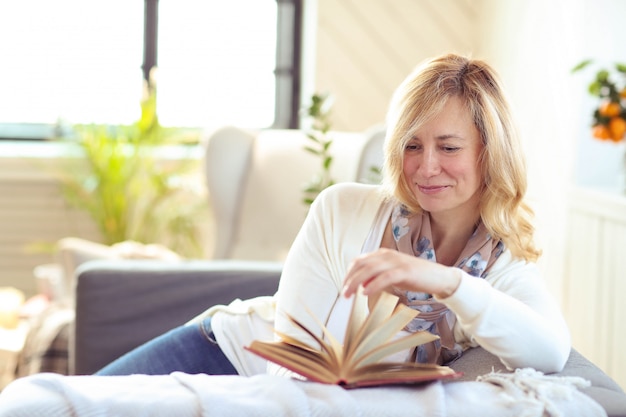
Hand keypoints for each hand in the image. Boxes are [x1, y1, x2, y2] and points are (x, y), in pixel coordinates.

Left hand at [342, 248, 461, 298]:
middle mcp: (388, 255)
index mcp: (383, 254)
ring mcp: (397, 262)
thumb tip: (361, 284)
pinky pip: (385, 277)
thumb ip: (378, 276)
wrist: (439, 277)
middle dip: (350, 279)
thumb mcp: (393, 275)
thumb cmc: (415, 277)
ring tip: (349, 295)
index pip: (360, 260)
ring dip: (356, 282)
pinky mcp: (405, 271)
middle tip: (343, 293)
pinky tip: (365, 292)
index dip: (349, 272)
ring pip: (370, 270)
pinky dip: (373, 284)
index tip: (344, 285)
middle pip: (362, 265)